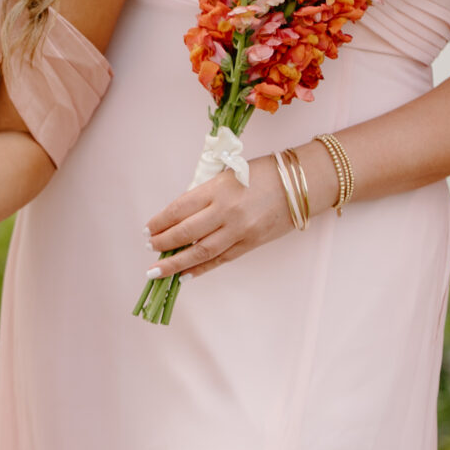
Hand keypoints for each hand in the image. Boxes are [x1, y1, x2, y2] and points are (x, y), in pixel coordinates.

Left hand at [144, 158, 298, 284]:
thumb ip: (205, 195)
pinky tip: (184, 275)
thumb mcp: (228, 175)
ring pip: (200, 252)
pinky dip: (200, 269)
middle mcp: (226, 211)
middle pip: (185, 233)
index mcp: (217, 188)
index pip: (178, 209)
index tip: (148, 229)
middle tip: (150, 248)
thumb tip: (179, 217)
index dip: (159, 222)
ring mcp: (239, 230)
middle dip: (163, 243)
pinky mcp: (251, 244)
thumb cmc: (263, 174)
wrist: (300, 184)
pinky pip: (220, 260)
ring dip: (175, 263)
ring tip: (157, 270)